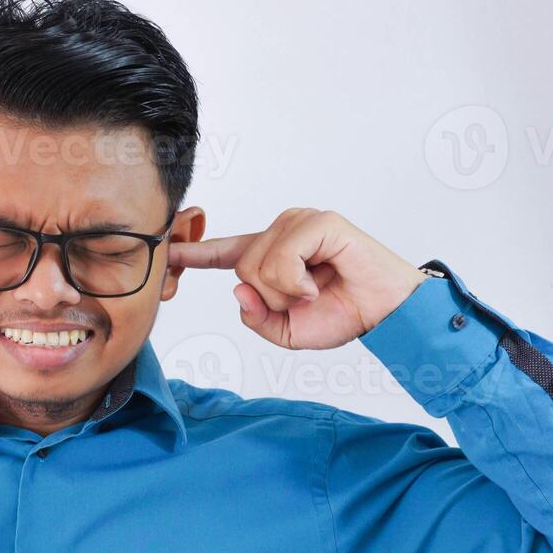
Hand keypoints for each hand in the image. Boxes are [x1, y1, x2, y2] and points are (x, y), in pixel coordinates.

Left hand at [168, 208, 426, 349]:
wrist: (384, 313)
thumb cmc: (341, 314)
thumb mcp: (286, 331)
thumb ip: (255, 317)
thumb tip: (238, 290)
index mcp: (269, 256)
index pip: (223, 252)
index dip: (194, 254)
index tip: (168, 252)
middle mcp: (279, 232)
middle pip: (241, 268)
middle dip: (271, 298)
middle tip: (305, 299)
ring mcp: (298, 222)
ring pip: (258, 265)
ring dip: (286, 293)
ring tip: (316, 289)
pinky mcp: (318, 221)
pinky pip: (282, 258)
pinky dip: (298, 281)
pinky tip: (321, 280)